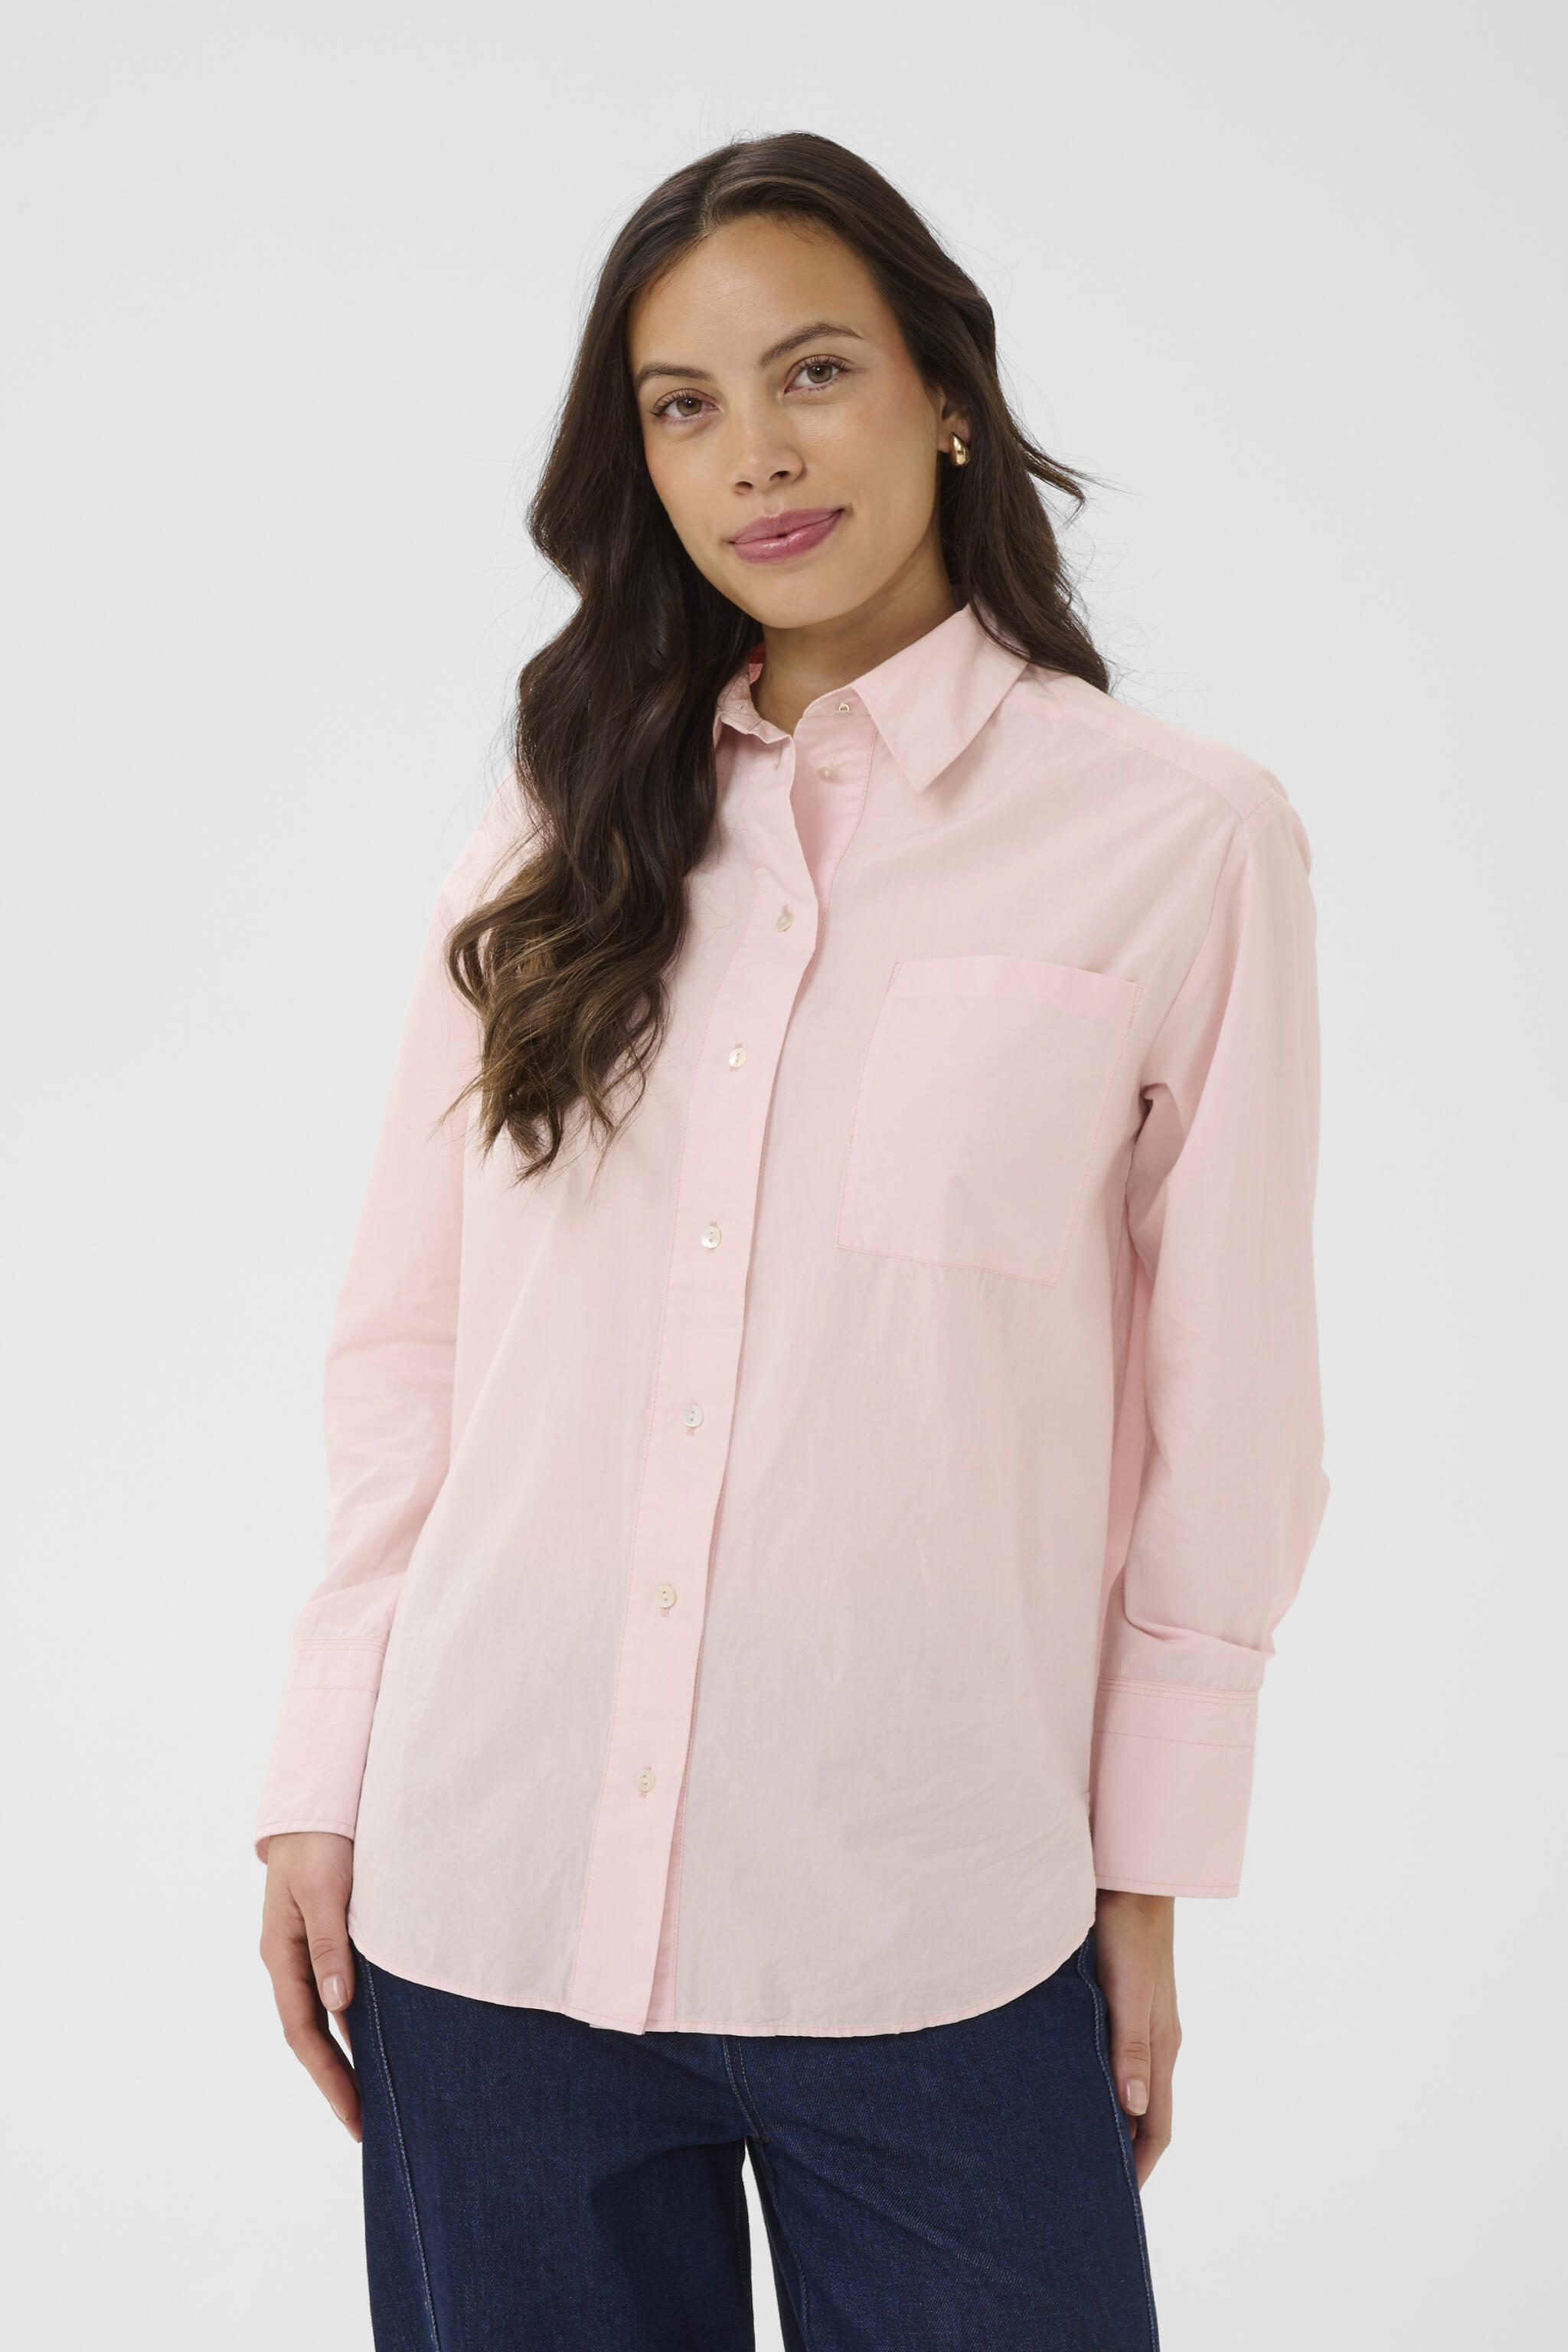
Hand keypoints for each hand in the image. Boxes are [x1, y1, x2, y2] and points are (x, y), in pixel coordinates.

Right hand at [259, 1831, 360, 2139]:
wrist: (316, 1800)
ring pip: (327, 2016)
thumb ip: (330, 1945)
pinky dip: (357, 2020)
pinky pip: (340, 1990)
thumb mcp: (324, 1892)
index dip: (329, 2078)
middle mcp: (291, 1960)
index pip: (304, 2033)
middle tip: (366, 2125)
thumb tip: (338, 2005)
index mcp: (282, 1955)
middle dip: (337, 2081)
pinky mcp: (328, 1936)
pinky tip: (380, 2036)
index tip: (354, 2116)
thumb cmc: (319, 1842)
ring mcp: (308, 1950)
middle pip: (313, 2035)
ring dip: (348, 2055)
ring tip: (376, 2094)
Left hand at [1093, 1890, 1179, 2185]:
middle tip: (1085, 2183)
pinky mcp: (1120, 1999)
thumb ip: (1129, 2047)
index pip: (1157, 2127)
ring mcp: (1140, 2020)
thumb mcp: (1128, 1991)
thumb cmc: (1128, 1931)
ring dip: (1108, 2116)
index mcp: (1161, 2047)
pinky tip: (1065, 2079)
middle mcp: (1154, 2041)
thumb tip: (1132, 2108)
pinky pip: (1112, 2055)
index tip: (1115, 2201)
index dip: (1139, 2166)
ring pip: (1126, 2085)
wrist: (1130, 1875)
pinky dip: (1097, 2080)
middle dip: (1122, 2150)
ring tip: (1070, 2141)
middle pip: (1143, 2113)